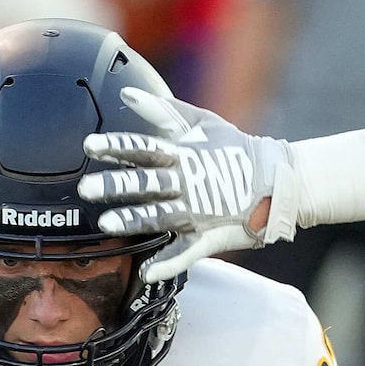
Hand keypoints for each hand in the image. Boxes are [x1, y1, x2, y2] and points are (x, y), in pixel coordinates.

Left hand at [79, 87, 297, 278]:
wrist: (276, 183)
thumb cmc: (235, 150)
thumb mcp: (203, 123)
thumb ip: (164, 110)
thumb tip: (128, 93)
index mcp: (184, 155)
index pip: (144, 149)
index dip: (117, 147)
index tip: (90, 146)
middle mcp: (187, 183)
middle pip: (147, 183)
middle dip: (117, 186)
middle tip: (88, 189)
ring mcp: (198, 212)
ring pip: (160, 217)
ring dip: (134, 221)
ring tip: (108, 225)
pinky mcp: (208, 237)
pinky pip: (186, 253)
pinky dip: (167, 263)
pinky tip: (146, 272)